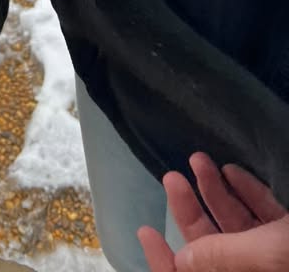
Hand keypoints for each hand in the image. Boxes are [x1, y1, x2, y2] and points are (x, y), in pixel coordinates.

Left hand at [138, 152, 288, 271]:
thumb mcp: (267, 254)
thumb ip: (224, 255)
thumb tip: (182, 260)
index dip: (165, 262)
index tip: (146, 232)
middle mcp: (259, 268)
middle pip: (213, 246)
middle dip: (189, 211)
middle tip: (172, 177)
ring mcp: (275, 251)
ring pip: (236, 226)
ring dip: (215, 192)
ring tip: (200, 161)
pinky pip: (263, 216)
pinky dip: (246, 192)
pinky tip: (231, 171)